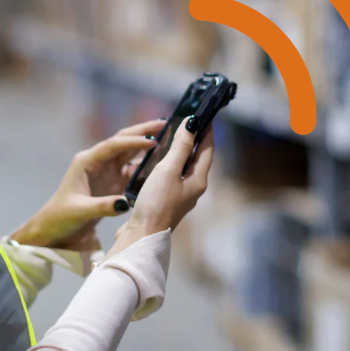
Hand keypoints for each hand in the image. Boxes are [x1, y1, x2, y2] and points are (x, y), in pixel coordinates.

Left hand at [9, 119, 164, 248]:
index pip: (112, 146)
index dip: (132, 141)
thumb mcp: (80, 211)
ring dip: (146, 145)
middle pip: (123, 141)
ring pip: (129, 152)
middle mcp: (98, 161)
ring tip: (169, 137)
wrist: (55, 227)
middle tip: (165, 123)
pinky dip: (146, 164)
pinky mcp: (112, 181)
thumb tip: (126, 203)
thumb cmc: (61, 216)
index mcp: (87, 161)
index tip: (152, 140)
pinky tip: (162, 162)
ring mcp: (106, 170)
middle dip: (143, 131)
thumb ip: (102, 206)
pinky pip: (132, 169)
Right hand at [105, 117, 214, 258]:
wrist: (142, 236)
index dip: (206, 131)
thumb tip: (192, 124)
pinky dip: (168, 163)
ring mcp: (179, 196)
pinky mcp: (166, 201)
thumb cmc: (157, 203)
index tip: (204, 113)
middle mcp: (192, 188)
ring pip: (183, 167)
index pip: (207, 149)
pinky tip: (157, 160)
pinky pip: (171, 176)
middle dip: (194, 139)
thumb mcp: (168, 170)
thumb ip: (181, 147)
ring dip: (180, 151)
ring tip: (173, 135)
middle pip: (197, 158)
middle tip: (187, 120)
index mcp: (198, 180)